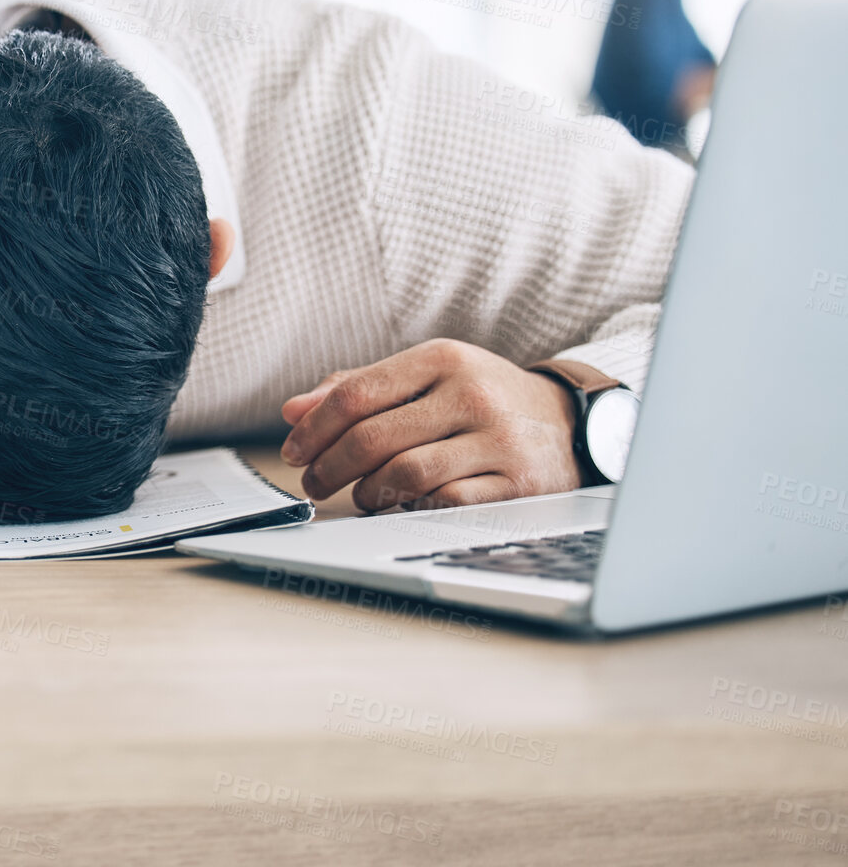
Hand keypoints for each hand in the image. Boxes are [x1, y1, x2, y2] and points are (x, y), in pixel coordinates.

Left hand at [279, 339, 579, 512]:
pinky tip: (400, 504)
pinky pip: (444, 502)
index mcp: (442, 358)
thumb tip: (294, 410)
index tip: (294, 451)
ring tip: (358, 495)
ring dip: (366, 492)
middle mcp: (471, 393)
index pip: (357, 393)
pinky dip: (411, 507)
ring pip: (405, 473)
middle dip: (329, 466)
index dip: (314, 427)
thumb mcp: (427, 376)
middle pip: (372, 437)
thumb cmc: (481, 398)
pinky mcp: (518, 483)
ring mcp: (497, 439)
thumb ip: (361, 388)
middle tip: (314, 481)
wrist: (572, 422)